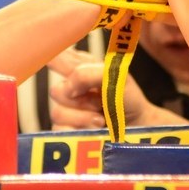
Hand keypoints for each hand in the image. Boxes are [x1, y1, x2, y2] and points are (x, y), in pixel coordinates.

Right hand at [47, 47, 179, 129]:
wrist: (139, 126)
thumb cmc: (127, 98)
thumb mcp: (114, 76)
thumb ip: (87, 73)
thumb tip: (68, 87)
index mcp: (79, 68)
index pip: (54, 57)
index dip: (50, 59)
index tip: (52, 61)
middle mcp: (70, 88)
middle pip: (56, 91)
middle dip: (80, 99)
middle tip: (100, 102)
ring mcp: (67, 111)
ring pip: (58, 113)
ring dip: (83, 117)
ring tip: (101, 119)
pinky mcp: (66, 132)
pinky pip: (61, 131)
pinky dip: (80, 130)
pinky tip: (95, 129)